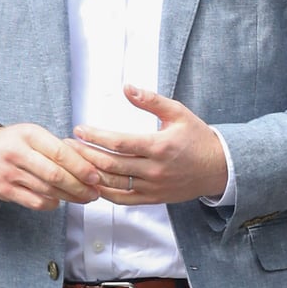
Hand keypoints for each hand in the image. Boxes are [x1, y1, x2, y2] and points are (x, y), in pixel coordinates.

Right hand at [0, 124, 100, 209]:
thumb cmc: (11, 143)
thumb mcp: (31, 134)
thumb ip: (55, 146)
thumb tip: (87, 163)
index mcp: (29, 134)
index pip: (60, 152)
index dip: (80, 166)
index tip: (95, 176)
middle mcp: (18, 153)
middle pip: (55, 174)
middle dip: (79, 186)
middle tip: (94, 192)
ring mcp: (9, 173)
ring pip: (46, 189)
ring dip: (69, 197)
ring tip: (84, 198)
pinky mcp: (4, 190)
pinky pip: (33, 201)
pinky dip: (50, 203)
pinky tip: (60, 202)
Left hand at [69, 85, 227, 204]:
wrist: (218, 168)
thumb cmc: (197, 137)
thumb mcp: (178, 112)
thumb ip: (150, 100)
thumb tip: (126, 88)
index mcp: (159, 146)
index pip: (119, 143)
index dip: (96, 137)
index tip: (79, 130)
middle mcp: (154, 170)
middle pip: (111, 165)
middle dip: (85, 154)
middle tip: (68, 145)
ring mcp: (152, 188)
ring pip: (113, 185)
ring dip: (90, 174)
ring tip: (74, 163)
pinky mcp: (152, 199)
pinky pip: (122, 200)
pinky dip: (104, 193)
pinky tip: (91, 182)